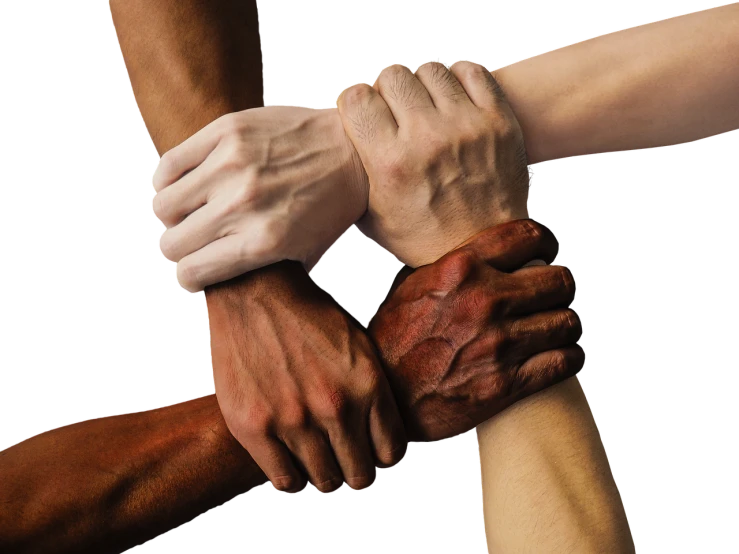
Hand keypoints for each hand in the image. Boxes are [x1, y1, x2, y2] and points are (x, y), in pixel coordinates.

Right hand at [151, 105, 366, 291]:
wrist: (355, 150)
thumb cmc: (330, 206)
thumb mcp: (305, 252)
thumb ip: (262, 272)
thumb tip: (217, 287)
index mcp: (263, 242)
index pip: (193, 272)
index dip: (189, 278)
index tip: (194, 275)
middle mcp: (243, 205)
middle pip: (173, 243)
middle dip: (178, 250)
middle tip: (191, 244)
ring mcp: (232, 165)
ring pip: (163, 205)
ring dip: (172, 216)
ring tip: (189, 213)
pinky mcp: (226, 131)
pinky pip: (170, 164)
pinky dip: (168, 181)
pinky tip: (185, 186)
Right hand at [205, 261, 406, 493]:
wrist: (255, 290)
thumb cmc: (309, 315)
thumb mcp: (359, 343)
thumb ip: (374, 388)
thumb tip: (387, 432)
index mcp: (367, 385)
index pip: (391, 452)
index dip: (384, 458)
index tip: (374, 456)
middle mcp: (335, 407)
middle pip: (360, 474)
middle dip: (357, 475)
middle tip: (348, 470)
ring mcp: (293, 420)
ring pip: (324, 481)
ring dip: (325, 480)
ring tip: (320, 471)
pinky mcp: (254, 427)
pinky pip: (283, 481)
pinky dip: (292, 484)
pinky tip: (293, 473)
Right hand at [336, 60, 531, 267]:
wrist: (485, 250)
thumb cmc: (424, 237)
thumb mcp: (374, 217)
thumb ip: (354, 175)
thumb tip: (335, 144)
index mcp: (391, 164)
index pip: (356, 98)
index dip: (356, 103)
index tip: (365, 115)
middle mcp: (427, 140)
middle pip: (393, 76)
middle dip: (388, 91)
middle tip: (397, 113)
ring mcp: (467, 127)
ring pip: (430, 70)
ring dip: (423, 85)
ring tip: (427, 108)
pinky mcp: (498, 121)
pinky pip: (471, 72)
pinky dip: (457, 81)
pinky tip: (453, 102)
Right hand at [367, 219, 584, 441]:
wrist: (385, 398)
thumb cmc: (393, 341)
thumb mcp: (410, 287)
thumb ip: (449, 266)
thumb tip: (482, 255)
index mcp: (461, 268)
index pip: (528, 236)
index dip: (546, 242)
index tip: (548, 252)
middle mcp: (485, 300)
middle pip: (559, 280)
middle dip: (561, 287)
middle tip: (554, 296)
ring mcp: (499, 343)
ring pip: (568, 322)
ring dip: (567, 325)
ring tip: (559, 328)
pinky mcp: (507, 383)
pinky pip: (564, 362)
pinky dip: (570, 357)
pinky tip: (563, 355)